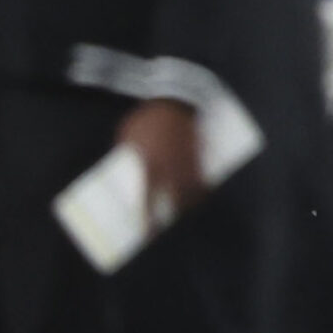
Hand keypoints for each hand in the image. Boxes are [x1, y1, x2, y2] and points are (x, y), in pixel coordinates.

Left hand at [117, 98, 202, 220]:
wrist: (174, 96)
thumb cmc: (146, 117)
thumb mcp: (127, 136)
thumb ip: (129, 156)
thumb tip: (129, 169)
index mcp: (149, 166)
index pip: (148, 201)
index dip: (148, 221)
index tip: (148, 236)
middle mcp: (172, 168)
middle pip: (176, 200)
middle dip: (174, 216)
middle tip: (169, 227)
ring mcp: (189, 161)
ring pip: (194, 190)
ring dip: (190, 203)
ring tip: (186, 211)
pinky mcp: (201, 152)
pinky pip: (205, 176)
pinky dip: (203, 187)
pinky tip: (201, 192)